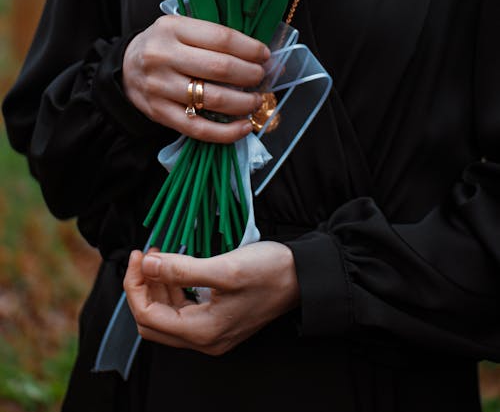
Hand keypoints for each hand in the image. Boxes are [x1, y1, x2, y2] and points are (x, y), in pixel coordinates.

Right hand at [122, 15, 269, 142]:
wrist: (124, 70)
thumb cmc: (163, 46)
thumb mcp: (181, 28)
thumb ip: (214, 39)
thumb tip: (263, 57)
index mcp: (172, 28)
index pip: (221, 38)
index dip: (250, 49)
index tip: (265, 56)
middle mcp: (163, 56)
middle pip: (220, 68)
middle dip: (250, 75)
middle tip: (262, 78)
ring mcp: (160, 87)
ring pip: (213, 99)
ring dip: (244, 103)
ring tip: (256, 101)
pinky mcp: (160, 113)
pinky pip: (199, 128)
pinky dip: (227, 132)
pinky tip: (244, 127)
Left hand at [123, 242, 299, 355]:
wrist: (303, 277)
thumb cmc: (270, 272)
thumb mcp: (224, 267)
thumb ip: (182, 268)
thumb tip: (148, 265)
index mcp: (203, 332)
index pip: (148, 315)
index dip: (136, 285)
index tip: (140, 256)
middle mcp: (205, 338)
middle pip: (153, 321)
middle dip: (142, 288)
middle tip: (145, 257)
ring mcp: (212, 330)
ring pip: (167, 314)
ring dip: (157, 286)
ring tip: (159, 257)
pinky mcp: (218, 318)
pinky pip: (183, 309)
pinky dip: (173, 288)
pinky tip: (174, 267)